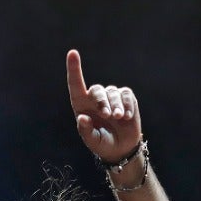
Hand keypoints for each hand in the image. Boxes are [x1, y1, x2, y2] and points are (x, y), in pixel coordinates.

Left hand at [67, 48, 143, 163]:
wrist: (121, 148)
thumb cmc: (102, 143)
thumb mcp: (92, 141)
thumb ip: (86, 131)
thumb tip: (82, 118)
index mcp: (81, 105)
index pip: (75, 84)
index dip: (73, 68)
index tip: (72, 53)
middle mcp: (95, 98)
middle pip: (96, 90)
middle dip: (102, 101)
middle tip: (107, 115)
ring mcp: (111, 96)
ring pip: (113, 93)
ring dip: (116, 106)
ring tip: (119, 118)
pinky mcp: (126, 98)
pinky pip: (126, 95)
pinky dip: (127, 105)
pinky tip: (127, 117)